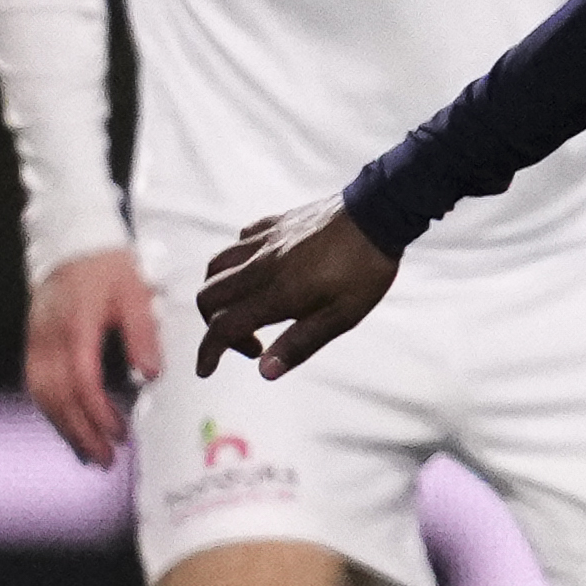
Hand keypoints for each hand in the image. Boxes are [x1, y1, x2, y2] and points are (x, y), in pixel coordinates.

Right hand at [25, 247, 159, 466]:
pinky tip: (72, 430)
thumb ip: (143, 333)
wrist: (73, 241)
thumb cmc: (110, 268)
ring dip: (64, 428)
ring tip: (91, 456)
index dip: (98, 411)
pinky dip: (54, 412)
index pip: (81, 378)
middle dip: (80, 432)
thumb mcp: (136, 293)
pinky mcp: (34, 343)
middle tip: (106, 461)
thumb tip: (152, 375)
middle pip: (55, 395)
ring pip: (42, 394)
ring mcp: (36, 340)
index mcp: (76, 324)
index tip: (121, 434)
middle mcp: (48, 336)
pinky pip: (37, 385)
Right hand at [193, 200, 396, 378]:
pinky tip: (256, 272)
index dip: (209, 352)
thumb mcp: (342, 317)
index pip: (224, 326)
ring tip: (245, 308)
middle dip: (212, 325)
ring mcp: (264, 240)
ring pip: (215, 266)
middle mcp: (261, 265)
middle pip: (209, 296)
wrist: (379, 213)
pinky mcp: (273, 222)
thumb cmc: (365, 270)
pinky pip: (237, 242)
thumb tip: (265, 372)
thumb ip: (300, 343)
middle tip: (248, 342)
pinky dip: (234, 263)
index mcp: (276, 293)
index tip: (206, 370)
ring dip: (218, 293)